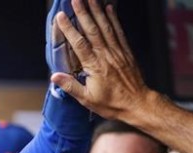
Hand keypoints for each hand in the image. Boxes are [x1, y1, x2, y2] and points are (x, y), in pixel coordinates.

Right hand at [49, 0, 151, 121]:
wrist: (137, 104)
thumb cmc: (112, 104)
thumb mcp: (87, 99)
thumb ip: (70, 86)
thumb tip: (54, 76)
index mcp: (95, 66)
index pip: (79, 44)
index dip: (69, 29)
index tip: (61, 17)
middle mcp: (106, 55)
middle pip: (92, 29)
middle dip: (83, 12)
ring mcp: (117, 51)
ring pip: (106, 26)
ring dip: (97, 10)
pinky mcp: (125, 51)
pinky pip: (118, 31)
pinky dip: (113, 18)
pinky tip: (109, 8)